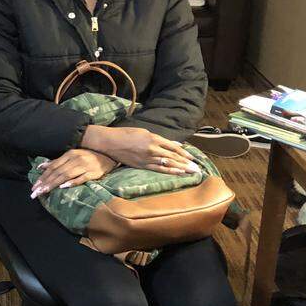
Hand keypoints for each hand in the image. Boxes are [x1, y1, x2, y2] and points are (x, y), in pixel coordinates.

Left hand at [31, 149, 116, 197]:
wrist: (109, 155)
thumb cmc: (88, 157)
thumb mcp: (71, 156)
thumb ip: (56, 162)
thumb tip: (40, 167)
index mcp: (69, 155)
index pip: (53, 167)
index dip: (43, 177)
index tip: (34, 187)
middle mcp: (75, 159)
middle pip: (57, 172)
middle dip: (45, 183)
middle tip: (35, 193)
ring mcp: (84, 166)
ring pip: (66, 175)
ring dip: (54, 184)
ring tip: (44, 192)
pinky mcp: (93, 173)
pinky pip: (81, 178)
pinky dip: (72, 182)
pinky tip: (63, 187)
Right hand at [81, 125, 199, 175]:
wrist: (109, 142)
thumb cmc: (125, 134)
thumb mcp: (144, 132)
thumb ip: (158, 139)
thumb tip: (172, 145)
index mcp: (153, 138)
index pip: (173, 147)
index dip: (184, 153)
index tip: (192, 158)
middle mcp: (152, 149)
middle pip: (173, 157)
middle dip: (186, 163)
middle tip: (196, 168)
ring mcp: (147, 158)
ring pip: (167, 164)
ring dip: (180, 168)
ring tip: (190, 172)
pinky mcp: (141, 165)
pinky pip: (157, 169)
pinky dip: (168, 171)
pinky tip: (177, 173)